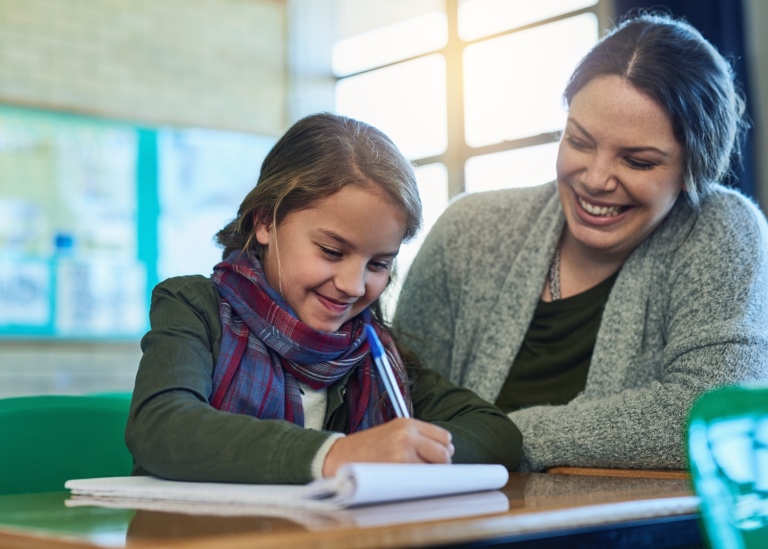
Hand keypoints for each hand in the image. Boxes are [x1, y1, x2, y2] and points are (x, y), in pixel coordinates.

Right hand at [322, 418, 454, 476]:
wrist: (341, 456)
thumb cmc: (367, 446)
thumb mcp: (392, 431)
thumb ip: (416, 437)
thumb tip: (444, 452)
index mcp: (407, 424)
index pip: (444, 437)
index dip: (444, 449)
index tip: (438, 456)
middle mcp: (408, 436)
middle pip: (444, 453)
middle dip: (440, 464)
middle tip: (429, 469)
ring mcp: (403, 453)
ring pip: (434, 468)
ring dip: (429, 474)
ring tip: (414, 474)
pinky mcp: (398, 469)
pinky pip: (421, 479)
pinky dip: (419, 482)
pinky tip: (407, 480)